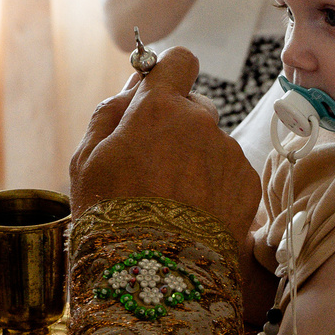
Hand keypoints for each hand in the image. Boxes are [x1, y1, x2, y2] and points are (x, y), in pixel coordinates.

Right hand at [70, 47, 260, 274]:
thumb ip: (111, 110)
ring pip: (212, 143)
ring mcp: (228, 152)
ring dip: (196, 159)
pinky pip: (229, 171)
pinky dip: (214, 186)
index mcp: (159, 107)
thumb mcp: (87, 159)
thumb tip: (134, 83)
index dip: (168, 73)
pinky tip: (192, 214)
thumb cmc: (110, 214)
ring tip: (171, 202)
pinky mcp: (247, 183)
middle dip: (177, 125)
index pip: (179, 61)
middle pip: (194, 106)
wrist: (153, 274)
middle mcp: (201, 121)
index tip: (159, 92)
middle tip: (153, 166)